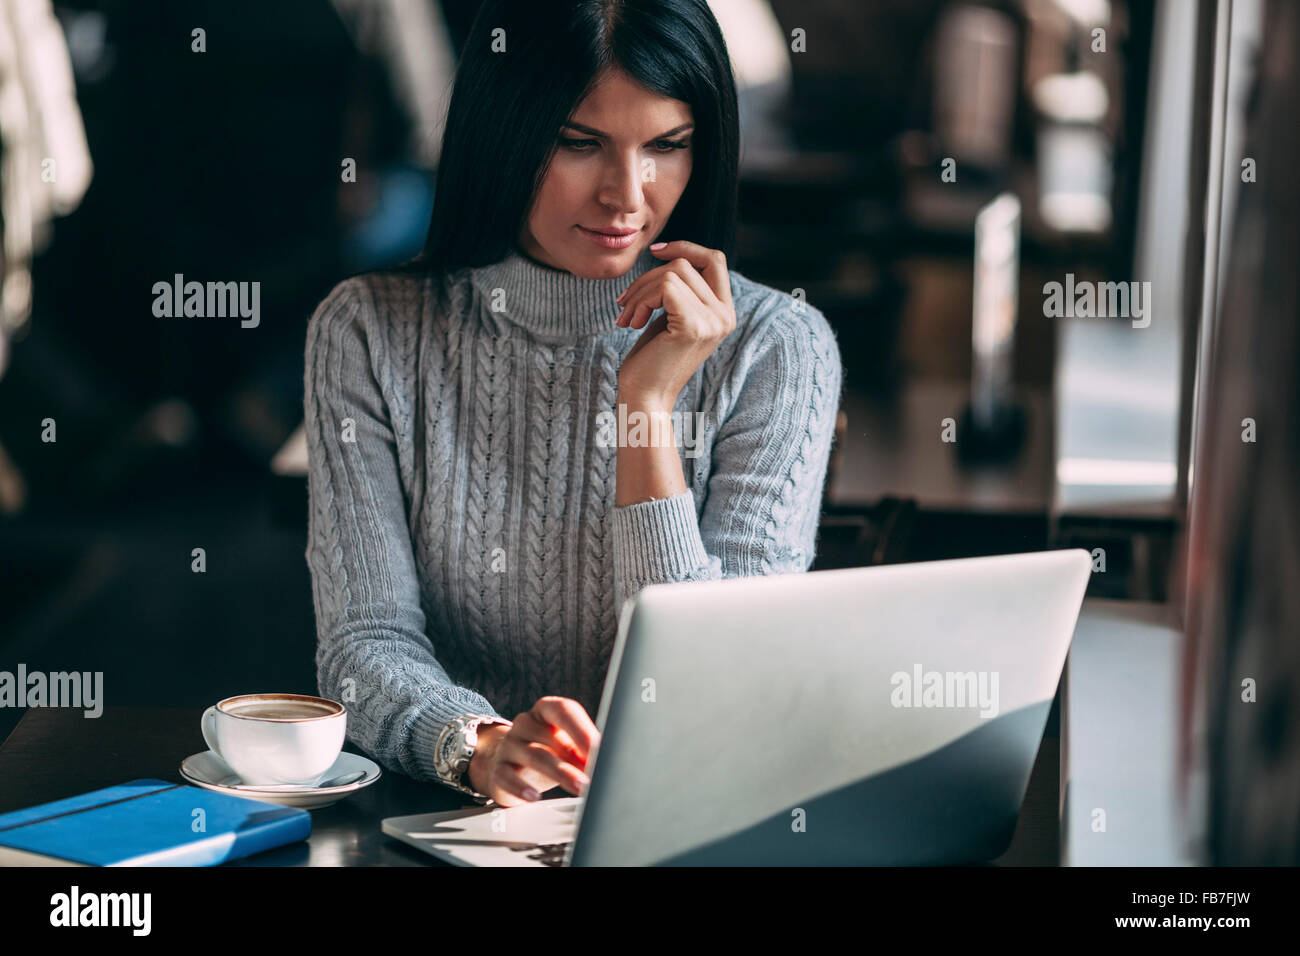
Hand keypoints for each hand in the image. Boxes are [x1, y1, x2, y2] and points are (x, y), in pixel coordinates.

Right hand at [467, 696, 598, 805]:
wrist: (509, 764)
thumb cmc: (548, 752)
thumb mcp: (566, 745)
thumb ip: (584, 749)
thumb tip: (608, 761)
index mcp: (546, 710)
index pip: (563, 710)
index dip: (582, 730)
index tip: (598, 750)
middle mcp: (525, 723)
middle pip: (551, 737)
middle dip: (576, 758)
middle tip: (595, 774)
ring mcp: (509, 745)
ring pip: (535, 757)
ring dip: (561, 773)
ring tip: (580, 787)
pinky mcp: (498, 769)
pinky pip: (507, 777)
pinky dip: (521, 787)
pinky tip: (535, 797)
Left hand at [614, 241, 735, 408]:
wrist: (645, 397)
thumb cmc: (652, 358)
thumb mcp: (671, 316)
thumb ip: (680, 290)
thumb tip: (669, 253)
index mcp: (724, 312)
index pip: (715, 259)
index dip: (685, 247)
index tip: (653, 252)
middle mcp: (726, 315)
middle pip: (686, 263)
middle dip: (648, 277)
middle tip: (625, 303)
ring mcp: (713, 321)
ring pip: (671, 273)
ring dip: (639, 292)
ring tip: (627, 316)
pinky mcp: (694, 326)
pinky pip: (664, 287)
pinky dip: (641, 300)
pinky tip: (632, 323)